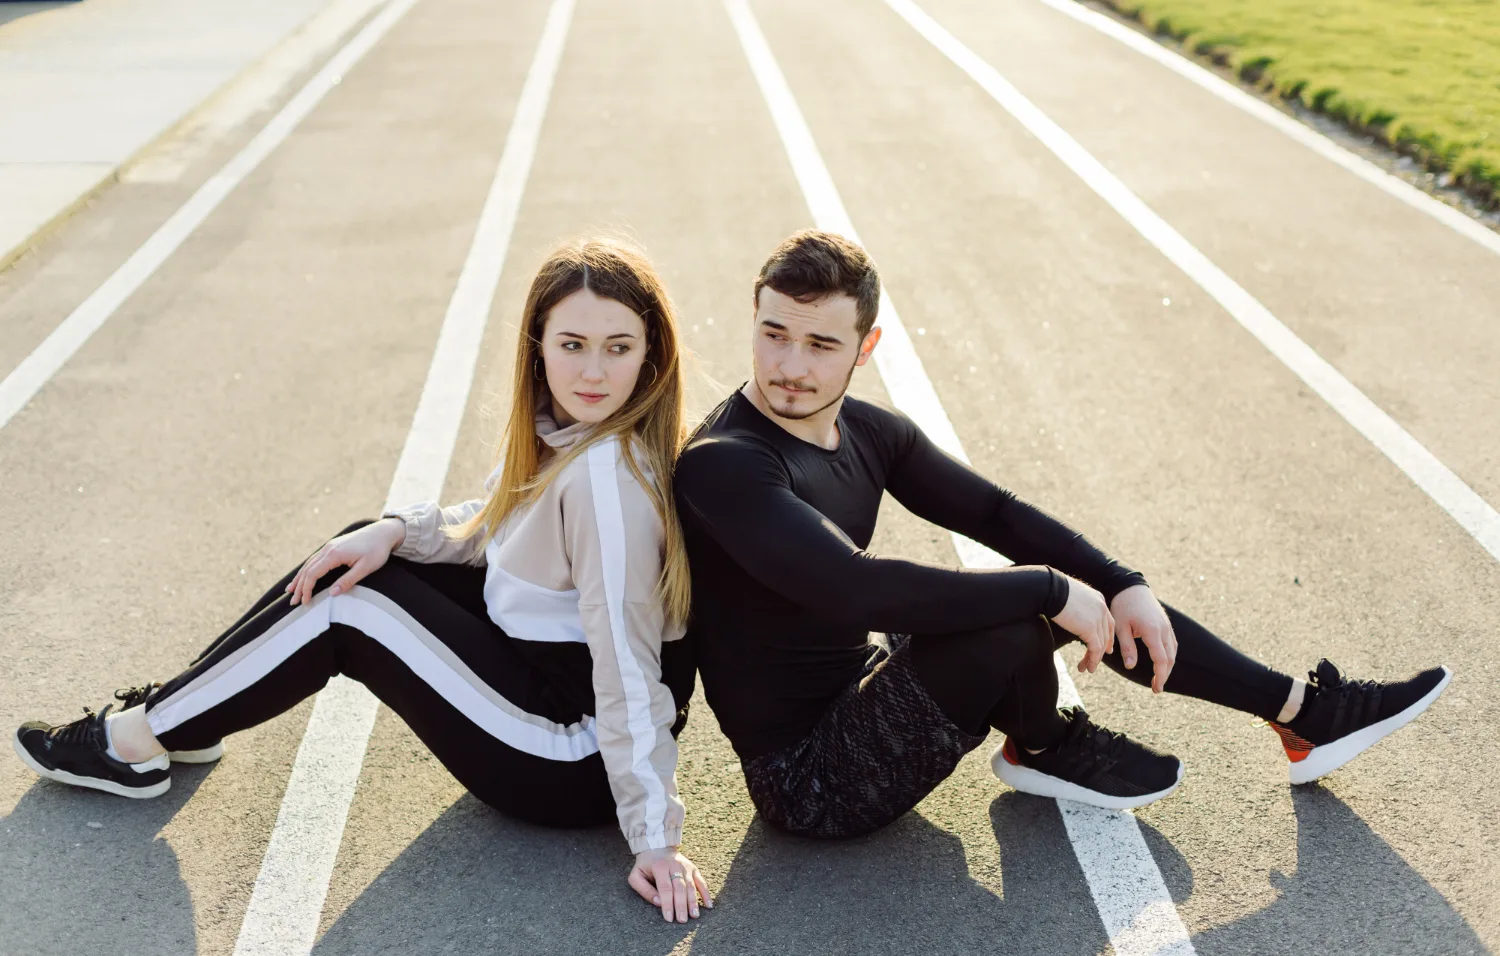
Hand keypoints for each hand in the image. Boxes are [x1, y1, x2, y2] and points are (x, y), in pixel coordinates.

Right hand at [285, 518, 404, 605]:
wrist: (383, 532)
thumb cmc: (377, 550)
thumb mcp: (366, 568)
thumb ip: (348, 580)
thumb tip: (332, 594)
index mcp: (334, 554)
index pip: (313, 574)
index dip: (307, 589)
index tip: (305, 602)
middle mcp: (328, 549)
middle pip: (308, 569)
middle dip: (299, 587)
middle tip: (293, 602)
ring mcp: (329, 546)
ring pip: (309, 563)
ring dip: (299, 578)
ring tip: (290, 591)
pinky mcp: (333, 546)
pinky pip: (315, 559)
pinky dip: (307, 569)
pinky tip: (303, 576)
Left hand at [627, 846, 712, 922]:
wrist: (657, 847)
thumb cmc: (645, 866)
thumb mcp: (636, 876)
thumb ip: (644, 890)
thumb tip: (658, 902)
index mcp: (660, 867)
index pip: (665, 888)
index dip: (667, 904)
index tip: (669, 918)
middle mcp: (675, 866)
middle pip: (680, 888)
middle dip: (681, 905)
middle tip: (682, 920)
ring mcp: (686, 867)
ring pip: (691, 886)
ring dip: (693, 902)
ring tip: (694, 916)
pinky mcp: (693, 869)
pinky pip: (701, 882)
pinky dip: (706, 893)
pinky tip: (708, 905)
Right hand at [1051, 575, 1113, 674]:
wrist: (1051, 589)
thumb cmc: (1053, 590)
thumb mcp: (1071, 596)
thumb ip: (1077, 606)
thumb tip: (1071, 612)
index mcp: (1098, 599)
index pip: (1108, 621)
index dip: (1108, 636)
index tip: (1106, 648)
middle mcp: (1102, 609)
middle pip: (1106, 634)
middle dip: (1102, 650)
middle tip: (1096, 661)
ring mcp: (1098, 619)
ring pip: (1101, 644)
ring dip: (1095, 659)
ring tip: (1088, 668)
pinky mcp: (1090, 629)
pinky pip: (1095, 649)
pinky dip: (1092, 660)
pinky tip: (1088, 667)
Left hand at [1109, 584, 1176, 692]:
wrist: (1130, 586)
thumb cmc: (1122, 606)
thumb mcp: (1120, 627)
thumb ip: (1127, 648)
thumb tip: (1131, 667)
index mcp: (1152, 631)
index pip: (1161, 660)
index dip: (1160, 676)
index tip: (1156, 688)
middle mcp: (1163, 629)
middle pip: (1170, 658)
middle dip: (1165, 674)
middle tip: (1156, 688)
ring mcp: (1167, 626)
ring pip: (1173, 651)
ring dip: (1168, 666)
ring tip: (1159, 678)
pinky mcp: (1166, 623)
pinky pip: (1172, 643)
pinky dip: (1169, 655)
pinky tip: (1163, 662)